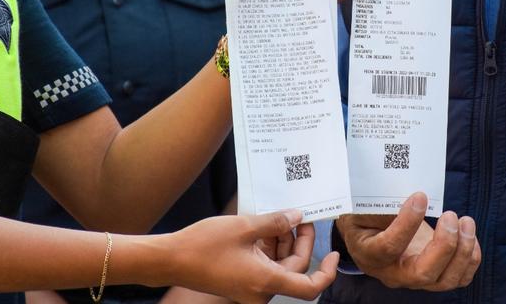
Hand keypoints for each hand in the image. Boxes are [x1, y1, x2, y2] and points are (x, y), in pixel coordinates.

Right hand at [163, 210, 337, 302]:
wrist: (170, 259)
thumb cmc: (204, 245)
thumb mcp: (245, 226)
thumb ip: (276, 222)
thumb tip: (296, 216)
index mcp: (266, 281)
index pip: (310, 287)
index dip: (327, 272)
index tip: (334, 253)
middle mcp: (261, 290)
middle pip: (295, 268)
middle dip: (301, 241)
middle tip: (301, 216)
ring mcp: (251, 287)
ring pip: (280, 264)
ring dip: (284, 241)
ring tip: (283, 216)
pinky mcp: (242, 280)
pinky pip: (265, 264)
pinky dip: (269, 246)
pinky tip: (267, 225)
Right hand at [336, 193, 480, 290]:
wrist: (370, 235)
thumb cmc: (364, 218)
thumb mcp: (361, 208)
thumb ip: (379, 203)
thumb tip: (407, 191)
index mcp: (370, 255)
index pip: (390, 247)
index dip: (406, 223)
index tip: (420, 197)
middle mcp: (393, 273)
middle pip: (423, 274)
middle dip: (444, 245)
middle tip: (450, 215)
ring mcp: (416, 279)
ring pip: (446, 280)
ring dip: (463, 251)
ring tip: (466, 221)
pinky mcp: (434, 275)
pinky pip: (459, 278)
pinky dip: (470, 258)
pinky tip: (468, 234)